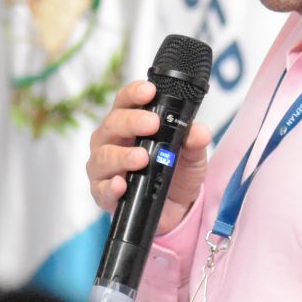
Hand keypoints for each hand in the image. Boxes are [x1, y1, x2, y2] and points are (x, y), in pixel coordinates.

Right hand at [85, 78, 212, 237]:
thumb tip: (199, 132)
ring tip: (142, 158)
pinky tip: (121, 185)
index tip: (149, 92)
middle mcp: (112, 141)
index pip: (126, 101)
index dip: (134, 93)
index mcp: (129, 124)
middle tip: (152, 124)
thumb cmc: (175, 174)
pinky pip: (102, 189)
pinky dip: (111, 186)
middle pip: (112, 124)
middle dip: (131, 122)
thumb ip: (195, 142)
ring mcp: (104, 167)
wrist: (175, 210)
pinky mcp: (103, 193)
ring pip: (104, 156)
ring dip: (122, 156)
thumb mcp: (192, 156)